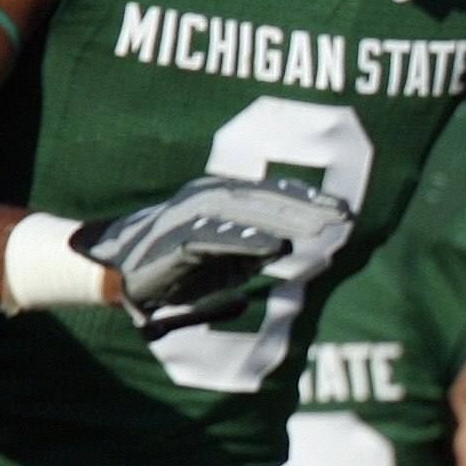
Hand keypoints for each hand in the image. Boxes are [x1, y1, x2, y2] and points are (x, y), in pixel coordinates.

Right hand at [74, 174, 353, 338]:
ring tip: (321, 230)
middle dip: (308, 208)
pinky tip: (276, 248)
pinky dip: (248, 241)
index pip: (274, 193)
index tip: (345, 210)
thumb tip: (285, 246)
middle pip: (268, 199)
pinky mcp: (181, 238)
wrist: (119, 272)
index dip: (309, 200)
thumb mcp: (225, 261)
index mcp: (223, 196)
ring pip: (249, 214)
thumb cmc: (177, 266)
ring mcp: (194, 215)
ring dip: (286, 220)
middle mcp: (210, 197)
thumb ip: (253, 252)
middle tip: (345, 218)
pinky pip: (220, 238)